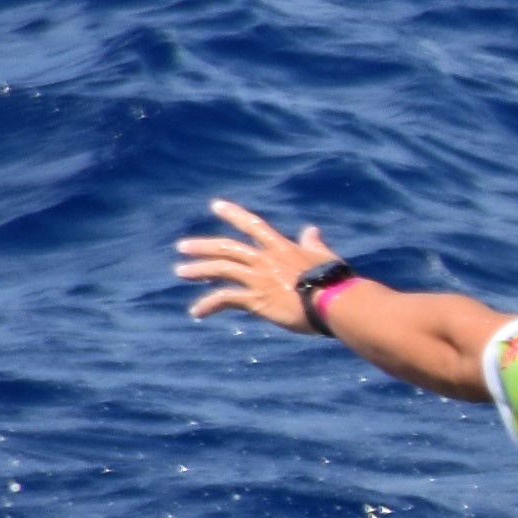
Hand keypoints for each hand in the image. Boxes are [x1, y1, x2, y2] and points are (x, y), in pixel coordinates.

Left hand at [175, 198, 341, 331]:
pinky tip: (196, 312)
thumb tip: (312, 230)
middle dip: (203, 246)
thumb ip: (313, 244)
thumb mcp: (324, 256)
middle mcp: (265, 260)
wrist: (335, 301)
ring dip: (199, 269)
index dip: (234, 214)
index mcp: (282, 248)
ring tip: (181, 271)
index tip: (215, 205)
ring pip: (220, 269)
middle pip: (227, 248)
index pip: (254, 225)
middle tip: (182, 246)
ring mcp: (258, 279)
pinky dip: (208, 304)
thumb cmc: (336, 280)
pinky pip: (225, 299)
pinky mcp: (256, 300)